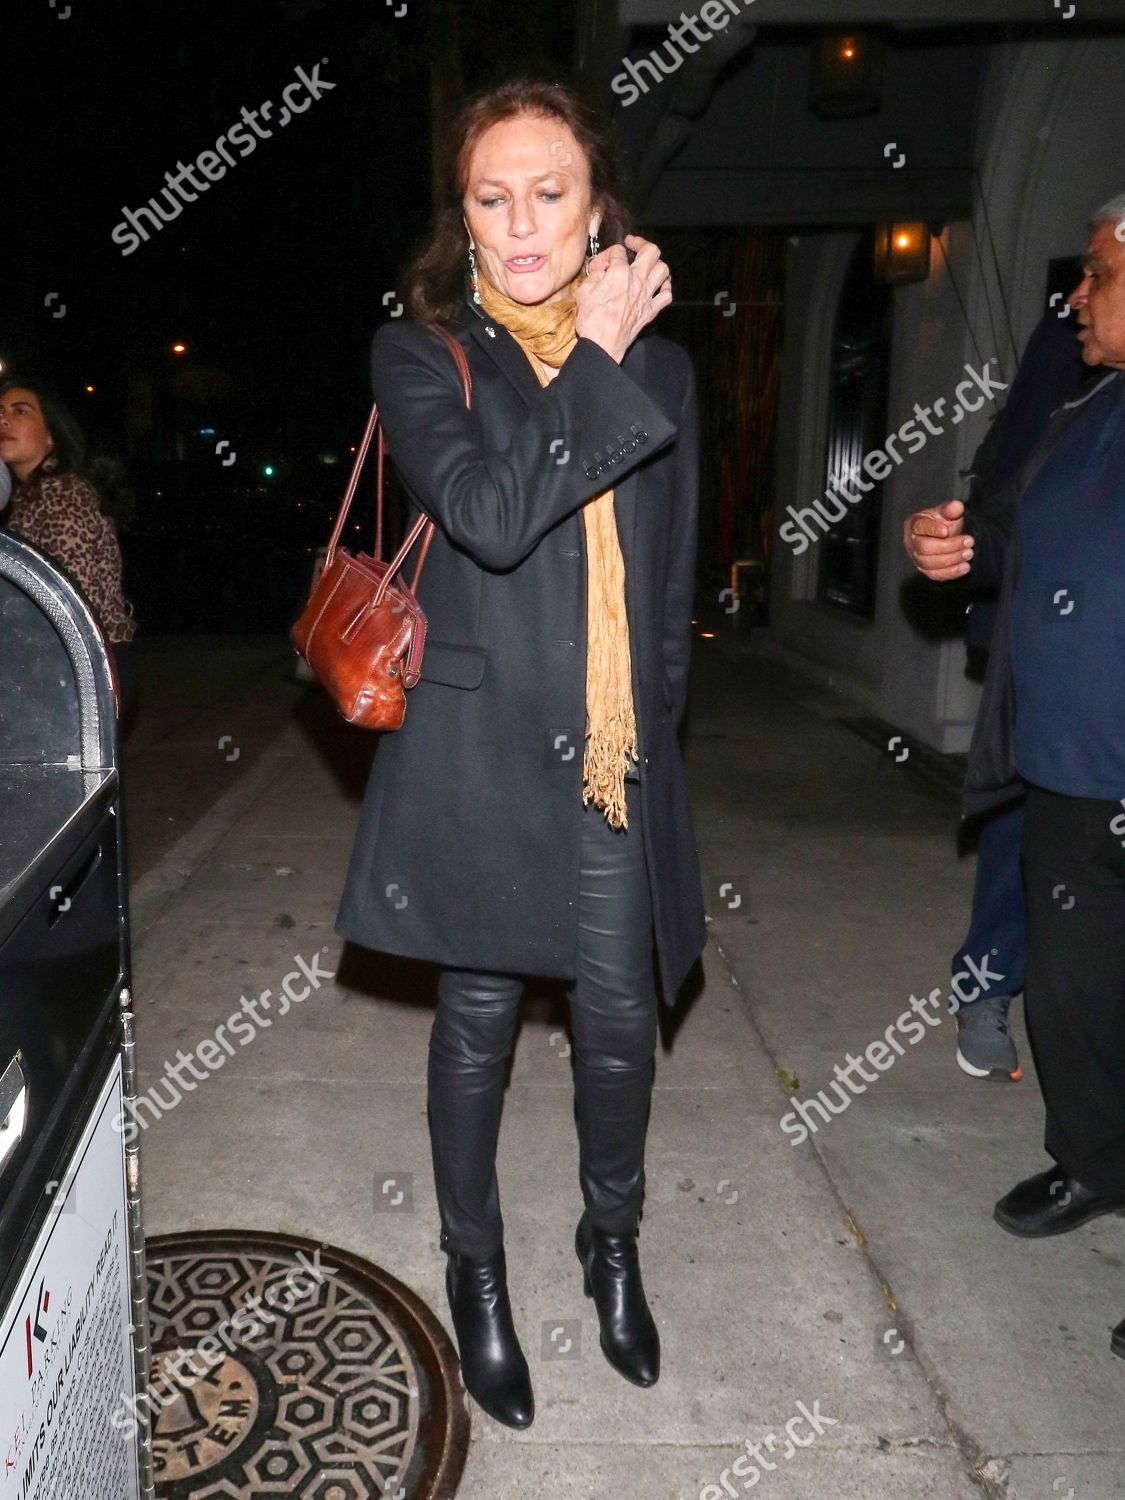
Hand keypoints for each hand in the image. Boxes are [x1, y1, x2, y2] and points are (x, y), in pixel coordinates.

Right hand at [574, 234, 671, 362]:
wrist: (602, 345)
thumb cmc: (592, 321)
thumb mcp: (584, 290)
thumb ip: (594, 275)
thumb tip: (600, 270)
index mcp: (620, 273)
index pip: (617, 251)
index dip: (606, 254)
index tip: (600, 264)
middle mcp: (638, 282)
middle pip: (651, 251)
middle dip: (641, 243)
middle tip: (632, 245)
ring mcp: (646, 297)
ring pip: (663, 270)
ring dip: (656, 263)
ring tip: (648, 264)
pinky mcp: (650, 312)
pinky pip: (667, 295)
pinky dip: (665, 287)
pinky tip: (659, 286)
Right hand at [903, 499, 973, 580]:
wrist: (945, 536)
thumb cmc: (943, 522)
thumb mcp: (947, 513)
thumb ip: (950, 509)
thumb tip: (957, 506)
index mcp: (914, 524)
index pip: (920, 527)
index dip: (933, 530)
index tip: (947, 530)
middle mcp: (911, 543)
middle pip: (924, 548)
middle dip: (948, 546)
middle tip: (969, 541)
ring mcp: (916, 559)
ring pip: (930, 564)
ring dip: (952, 560)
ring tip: (969, 553)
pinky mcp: (925, 570)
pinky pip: (935, 575)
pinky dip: (951, 572)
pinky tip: (965, 567)